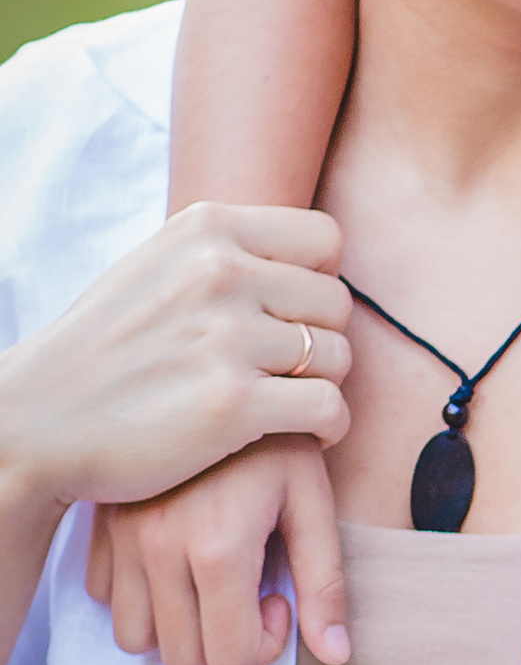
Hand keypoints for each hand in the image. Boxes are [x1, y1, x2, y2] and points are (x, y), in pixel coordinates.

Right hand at [0, 205, 349, 523]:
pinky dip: (330, 427)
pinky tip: (308, 434)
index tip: (294, 316)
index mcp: (205, 229)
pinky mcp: (232, 404)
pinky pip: (331, 407)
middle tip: (288, 370)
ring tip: (288, 401)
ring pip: (339, 356)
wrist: (36, 422)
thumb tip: (312, 256)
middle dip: (322, 339)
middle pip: (336, 303)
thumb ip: (225, 254)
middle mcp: (218, 272)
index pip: (324, 240)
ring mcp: (225, 338)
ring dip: (324, 385)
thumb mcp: (156, 268)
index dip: (320, 282)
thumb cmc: (103, 351)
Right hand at [86, 433, 348, 664]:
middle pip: (182, 659)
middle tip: (249, 589)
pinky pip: (104, 597)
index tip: (277, 599)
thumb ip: (324, 581)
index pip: (230, 659)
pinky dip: (140, 596)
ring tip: (211, 580)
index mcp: (218, 549)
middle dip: (223, 641)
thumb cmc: (276, 439)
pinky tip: (175, 561)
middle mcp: (159, 549)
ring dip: (176, 627)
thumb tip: (336, 655)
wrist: (217, 375)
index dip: (263, 644)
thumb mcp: (312, 497)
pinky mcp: (100, 525)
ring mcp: (122, 539)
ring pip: (135, 638)